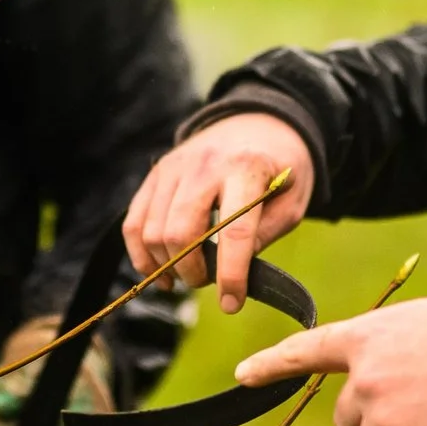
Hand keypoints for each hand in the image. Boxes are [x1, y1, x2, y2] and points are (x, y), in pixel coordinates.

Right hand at [122, 113, 312, 312]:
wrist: (260, 121)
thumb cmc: (282, 168)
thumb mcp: (292, 200)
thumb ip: (265, 234)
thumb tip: (234, 273)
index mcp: (248, 169)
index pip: (234, 231)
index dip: (231, 275)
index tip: (231, 304)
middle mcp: (205, 164)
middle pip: (182, 233)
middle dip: (193, 272)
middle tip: (208, 283)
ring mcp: (175, 166)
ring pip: (153, 231)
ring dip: (167, 266)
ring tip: (187, 277)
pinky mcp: (157, 173)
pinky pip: (134, 221)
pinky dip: (141, 254)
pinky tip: (158, 272)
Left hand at [235, 297, 426, 425]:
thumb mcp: (422, 324)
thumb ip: (388, 349)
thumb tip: (380, 385)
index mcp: (366, 339)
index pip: (307, 351)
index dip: (272, 365)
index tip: (243, 376)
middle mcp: (363, 382)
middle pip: (348, 418)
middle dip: (376, 418)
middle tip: (421, 403)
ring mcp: (380, 423)